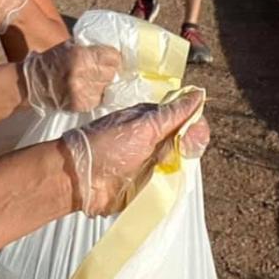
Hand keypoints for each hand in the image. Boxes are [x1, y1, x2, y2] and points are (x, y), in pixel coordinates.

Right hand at [19, 41, 122, 113]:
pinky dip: (96, 95)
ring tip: (92, 79)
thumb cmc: (51, 61)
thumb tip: (111, 51)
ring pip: (107, 87)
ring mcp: (82, 93)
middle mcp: (83, 75)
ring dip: (103, 84)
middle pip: (112, 73)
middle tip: (101, 68)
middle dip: (109, 70)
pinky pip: (98, 99)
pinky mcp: (81, 105)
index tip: (110, 57)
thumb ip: (90, 50)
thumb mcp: (70, 47)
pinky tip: (87, 90)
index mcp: (81, 56)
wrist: (33, 84)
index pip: (114, 57)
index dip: (113, 57)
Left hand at [60, 88, 208, 215]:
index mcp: (153, 121)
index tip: (191, 134)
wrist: (81, 179)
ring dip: (184, 166)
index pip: (187, 118)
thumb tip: (197, 93)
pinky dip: (176, 184)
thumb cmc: (108, 147)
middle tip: (182, 152)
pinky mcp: (149, 185)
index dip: (195, 125)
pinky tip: (171, 183)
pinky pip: (172, 184)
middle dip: (191, 145)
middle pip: (189, 141)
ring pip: (184, 163)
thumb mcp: (143, 126)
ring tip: (171, 168)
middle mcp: (156, 141)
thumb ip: (172, 114)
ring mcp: (153, 164)